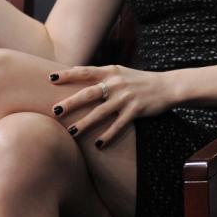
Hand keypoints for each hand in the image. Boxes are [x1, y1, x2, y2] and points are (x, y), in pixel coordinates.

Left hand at [48, 65, 173, 146]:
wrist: (166, 86)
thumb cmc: (138, 80)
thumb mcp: (119, 72)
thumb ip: (100, 75)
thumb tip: (75, 75)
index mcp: (110, 71)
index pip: (84, 71)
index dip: (67, 74)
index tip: (50, 78)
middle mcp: (115, 83)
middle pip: (88, 94)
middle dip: (70, 103)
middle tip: (54, 111)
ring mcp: (125, 97)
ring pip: (100, 112)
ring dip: (85, 123)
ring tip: (71, 132)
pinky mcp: (135, 111)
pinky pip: (118, 125)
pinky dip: (108, 135)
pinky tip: (98, 144)